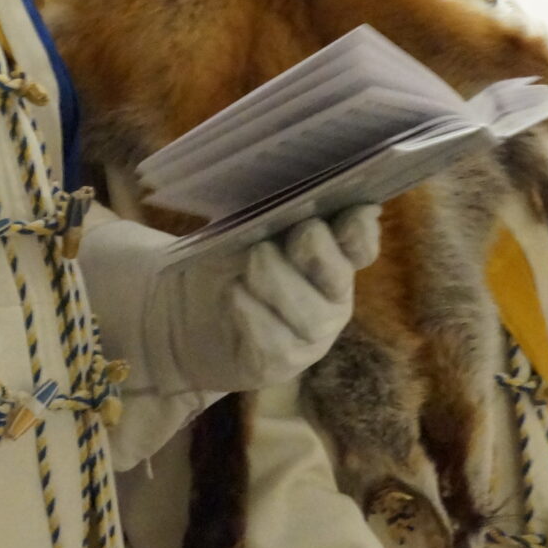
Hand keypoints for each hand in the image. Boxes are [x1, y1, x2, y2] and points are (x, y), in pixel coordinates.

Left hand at [81, 206, 377, 396]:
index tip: (343, 210)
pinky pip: (274, 337)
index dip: (358, 229)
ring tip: (249, 262)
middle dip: (308, 246)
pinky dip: (250, 311)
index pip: (361, 244)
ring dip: (274, 279)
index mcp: (332, 256)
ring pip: (309, 311)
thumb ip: (275, 207)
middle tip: (273, 235)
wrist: (186, 315)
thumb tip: (298, 186)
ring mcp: (312, 333)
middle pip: (337, 271)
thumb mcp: (247, 226)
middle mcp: (332, 297)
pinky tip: (233, 294)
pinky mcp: (282, 361)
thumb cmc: (226, 260)